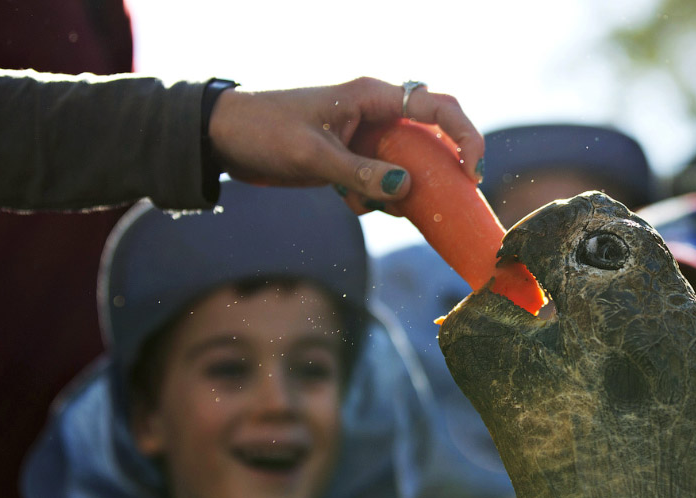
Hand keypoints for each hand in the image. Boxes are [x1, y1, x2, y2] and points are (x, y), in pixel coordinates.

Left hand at [207, 77, 483, 213]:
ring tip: (370, 203)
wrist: (223, 138)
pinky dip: (374, 198)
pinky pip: (382, 180)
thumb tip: (408, 190)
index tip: (472, 174)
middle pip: (432, 137)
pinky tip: (348, 203)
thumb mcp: (312, 156)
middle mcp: (376, 113)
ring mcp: (366, 137)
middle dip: (440, 170)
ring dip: (400, 191)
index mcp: (372, 97)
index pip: (437, 107)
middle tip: (448, 199)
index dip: (465, 137)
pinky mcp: (353, 158)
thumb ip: (361, 174)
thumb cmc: (264, 132)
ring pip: (408, 164)